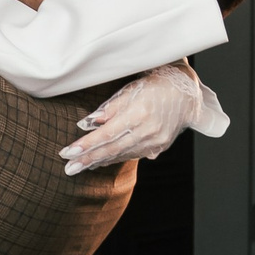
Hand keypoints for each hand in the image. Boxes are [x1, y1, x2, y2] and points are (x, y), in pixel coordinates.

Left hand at [62, 63, 201, 173]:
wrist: (186, 93)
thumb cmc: (155, 86)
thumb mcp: (130, 90)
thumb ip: (109, 108)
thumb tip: (86, 123)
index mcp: (139, 113)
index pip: (106, 134)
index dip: (86, 145)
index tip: (67, 153)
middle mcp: (149, 130)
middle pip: (112, 149)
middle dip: (88, 159)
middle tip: (69, 169)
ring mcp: (156, 141)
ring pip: (123, 154)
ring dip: (100, 161)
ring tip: (81, 166)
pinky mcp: (160, 146)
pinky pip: (134, 154)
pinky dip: (117, 157)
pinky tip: (102, 161)